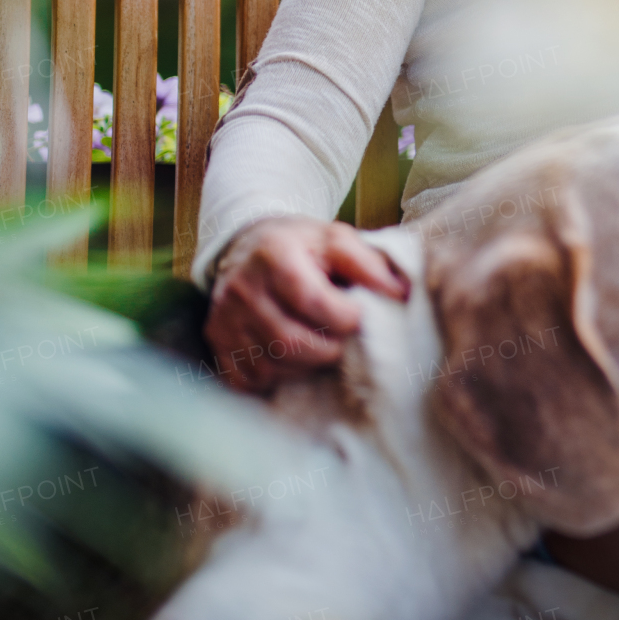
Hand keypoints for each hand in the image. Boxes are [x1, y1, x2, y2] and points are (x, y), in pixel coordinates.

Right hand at [205, 217, 410, 390]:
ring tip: (318, 342)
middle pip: (292, 342)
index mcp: (274, 256)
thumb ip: (368, 263)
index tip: (358, 315)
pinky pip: (251, 380)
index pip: (312, 301)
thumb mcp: (335, 239)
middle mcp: (241, 289)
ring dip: (307, 364)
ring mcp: (224, 320)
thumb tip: (401, 293)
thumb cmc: (301, 246)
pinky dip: (279, 375)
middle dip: (329, 347)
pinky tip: (291, 355)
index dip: (345, 317)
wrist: (247, 247)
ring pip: (273, 366)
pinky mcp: (217, 345)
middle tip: (340, 335)